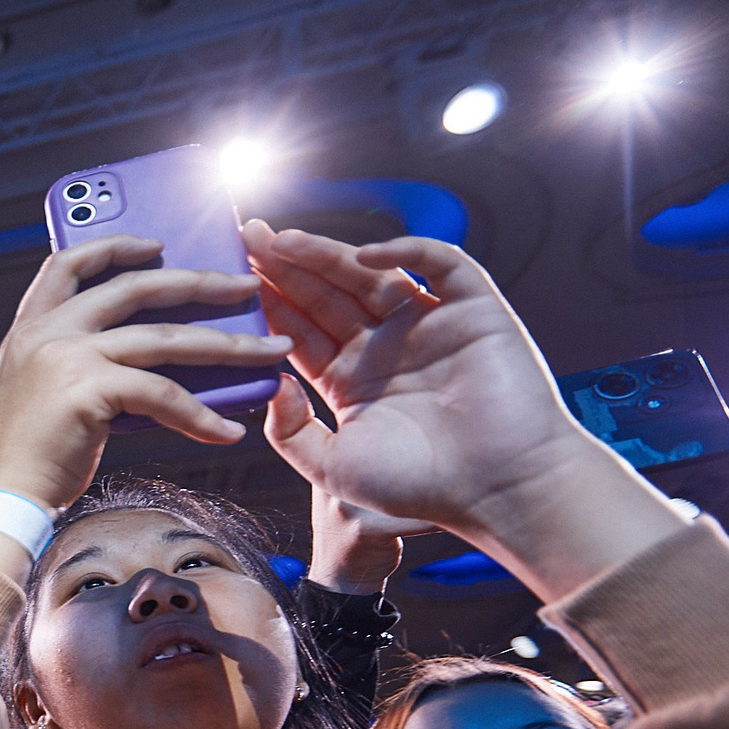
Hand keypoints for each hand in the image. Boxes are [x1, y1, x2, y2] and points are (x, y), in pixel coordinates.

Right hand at [0, 236, 294, 516]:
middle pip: (136, 287)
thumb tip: (150, 354)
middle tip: (245, 285)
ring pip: (165, 338)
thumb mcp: (41, 391)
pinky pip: (163, 394)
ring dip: (228, 344)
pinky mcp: (88, 391)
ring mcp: (66, 357)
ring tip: (270, 351)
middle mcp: (46, 332)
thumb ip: (78, 361)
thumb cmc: (25, 456)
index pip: (69, 263)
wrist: (0, 497)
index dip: (115, 245)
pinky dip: (202, 416)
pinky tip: (227, 430)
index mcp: (31, 327)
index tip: (156, 244)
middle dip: (201, 282)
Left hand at [249, 223, 683, 598]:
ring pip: (371, 274)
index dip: (268, 303)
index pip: (301, 329)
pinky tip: (364, 254)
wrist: (498, 489)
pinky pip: (441, 265)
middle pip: (328, 294)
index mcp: (352, 379)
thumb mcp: (333, 465)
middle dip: (287, 267)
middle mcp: (386, 346)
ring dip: (329, 254)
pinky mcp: (473, 311)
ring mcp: (428, 325)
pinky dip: (406, 251)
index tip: (230, 279)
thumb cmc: (421, 486)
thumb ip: (290, 429)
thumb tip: (271, 380)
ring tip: (283, 242)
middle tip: (245, 239)